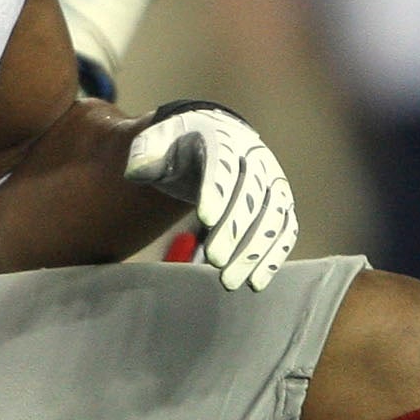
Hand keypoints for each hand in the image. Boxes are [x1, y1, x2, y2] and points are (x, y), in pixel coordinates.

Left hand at [122, 102, 295, 290]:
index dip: (217, 191)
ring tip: (230, 280)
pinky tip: (256, 281)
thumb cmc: (180, 147)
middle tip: (214, 259)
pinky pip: (284, 230)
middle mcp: (255, 159)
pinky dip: (273, 256)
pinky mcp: (280, 204)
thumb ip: (146, 153)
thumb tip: (136, 170)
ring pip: (272, 217)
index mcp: (224, 138)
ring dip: (254, 251)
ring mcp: (272, 182)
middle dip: (234, 229)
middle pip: (251, 196)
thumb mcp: (158, 141)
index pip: (224, 164)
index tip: (205, 219)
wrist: (212, 142)